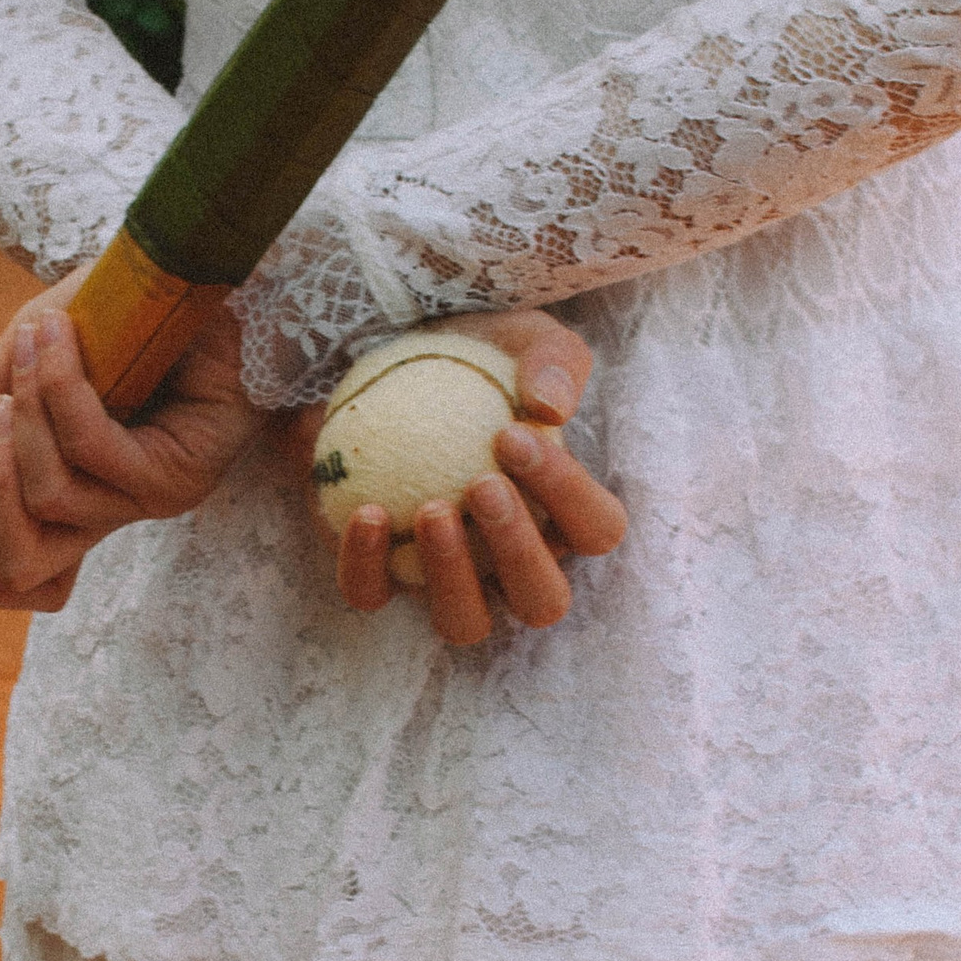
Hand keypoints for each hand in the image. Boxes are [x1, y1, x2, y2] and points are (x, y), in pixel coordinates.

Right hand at [0, 270, 264, 613]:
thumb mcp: (19, 363)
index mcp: (76, 498)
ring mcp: (150, 498)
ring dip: (27, 414)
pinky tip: (56, 339)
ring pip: (52, 496)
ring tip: (36, 343)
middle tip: (0, 408)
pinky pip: (92, 448)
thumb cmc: (111, 317)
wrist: (188, 270)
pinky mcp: (179, 470)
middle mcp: (113, 511)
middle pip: (27, 564)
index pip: (32, 583)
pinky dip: (61, 390)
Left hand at [326, 307, 627, 647]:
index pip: (595, 529)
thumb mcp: (526, 339)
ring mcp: (448, 581)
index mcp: (562, 517)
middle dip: (519, 553)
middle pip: (541, 600)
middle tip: (482, 486)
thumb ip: (553, 363)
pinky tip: (365, 514)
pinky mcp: (381, 575)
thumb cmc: (481, 357)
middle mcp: (512, 565)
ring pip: (464, 621)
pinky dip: (367, 565)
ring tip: (432, 509)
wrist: (397, 361)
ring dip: (453, 577)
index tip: (513, 435)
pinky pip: (374, 594)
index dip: (568, 495)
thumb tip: (550, 408)